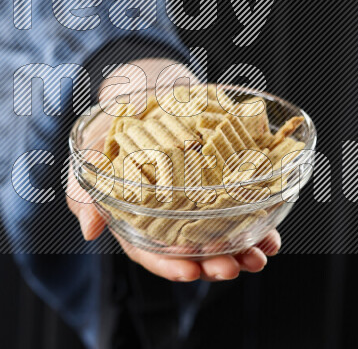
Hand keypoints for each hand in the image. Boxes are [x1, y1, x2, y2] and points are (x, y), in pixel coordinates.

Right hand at [66, 56, 281, 281]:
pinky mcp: (223, 181)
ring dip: (242, 250)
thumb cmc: (113, 124)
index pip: (151, 251)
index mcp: (137, 217)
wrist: (145, 87)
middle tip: (232, 268)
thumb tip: (89, 229)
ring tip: (259, 255)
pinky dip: (260, 223)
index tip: (189, 270)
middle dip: (213, 264)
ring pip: (222, 236)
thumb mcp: (91, 151)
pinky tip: (272, 233)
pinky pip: (244, 208)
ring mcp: (199, 201)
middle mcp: (171, 216)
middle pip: (192, 251)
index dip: (169, 264)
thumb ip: (85, 190)